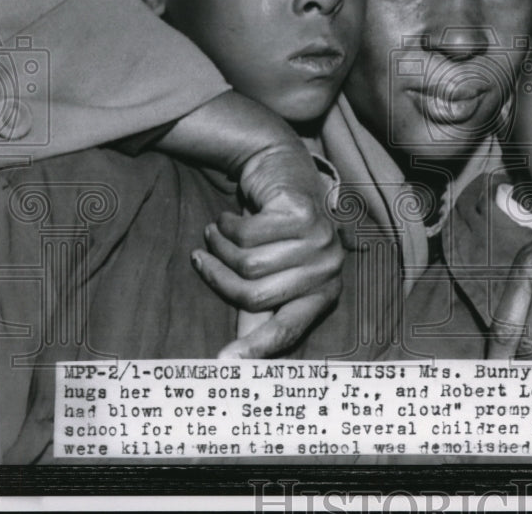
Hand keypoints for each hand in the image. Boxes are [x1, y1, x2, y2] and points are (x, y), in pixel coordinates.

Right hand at [193, 143, 344, 357]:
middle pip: (257, 295)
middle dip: (219, 277)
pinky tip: (229, 216)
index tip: (224, 361)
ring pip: (249, 263)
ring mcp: (322, 240)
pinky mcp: (306, 213)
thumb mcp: (265, 274)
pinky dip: (227, 225)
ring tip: (217, 233)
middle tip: (202, 258)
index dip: (257, 345)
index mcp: (323, 293)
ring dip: (222, 246)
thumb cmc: (272, 231)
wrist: (281, 170)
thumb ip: (254, 312)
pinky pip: (248, 233)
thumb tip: (232, 360)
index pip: (290, 328)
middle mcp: (329, 269)